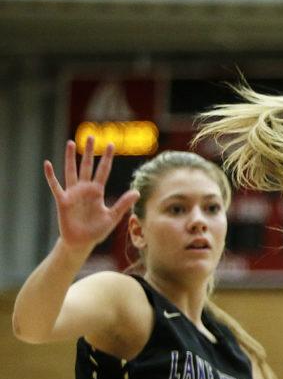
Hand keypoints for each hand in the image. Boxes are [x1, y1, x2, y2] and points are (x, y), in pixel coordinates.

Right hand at [44, 138, 138, 254]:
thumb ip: (123, 204)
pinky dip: (51, 176)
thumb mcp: (112, 217)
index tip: (111, 144)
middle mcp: (85, 189)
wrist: (82, 242)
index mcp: (97, 191)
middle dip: (90, 152)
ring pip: (72, 171)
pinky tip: (48, 164)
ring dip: (70, 158)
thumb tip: (137, 192)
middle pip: (88, 166)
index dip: (107, 158)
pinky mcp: (63, 200)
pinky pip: (55, 186)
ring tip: (71, 142)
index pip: (103, 171)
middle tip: (91, 136)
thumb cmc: (97, 230)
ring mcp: (73, 193)